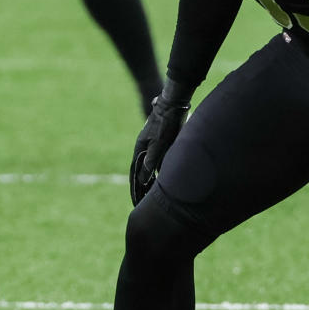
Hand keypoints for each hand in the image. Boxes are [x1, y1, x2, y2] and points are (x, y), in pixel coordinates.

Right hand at [129, 80, 190, 204]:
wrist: (174, 104)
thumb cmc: (166, 124)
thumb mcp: (158, 144)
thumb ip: (151, 161)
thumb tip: (143, 179)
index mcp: (140, 149)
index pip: (135, 175)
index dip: (135, 190)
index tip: (136, 204)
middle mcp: (144, 149)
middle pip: (140, 173)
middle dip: (141, 189)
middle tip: (142, 206)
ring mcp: (153, 146)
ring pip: (150, 168)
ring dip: (150, 182)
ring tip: (152, 198)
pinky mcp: (163, 143)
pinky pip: (160, 162)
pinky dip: (160, 173)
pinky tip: (166, 181)